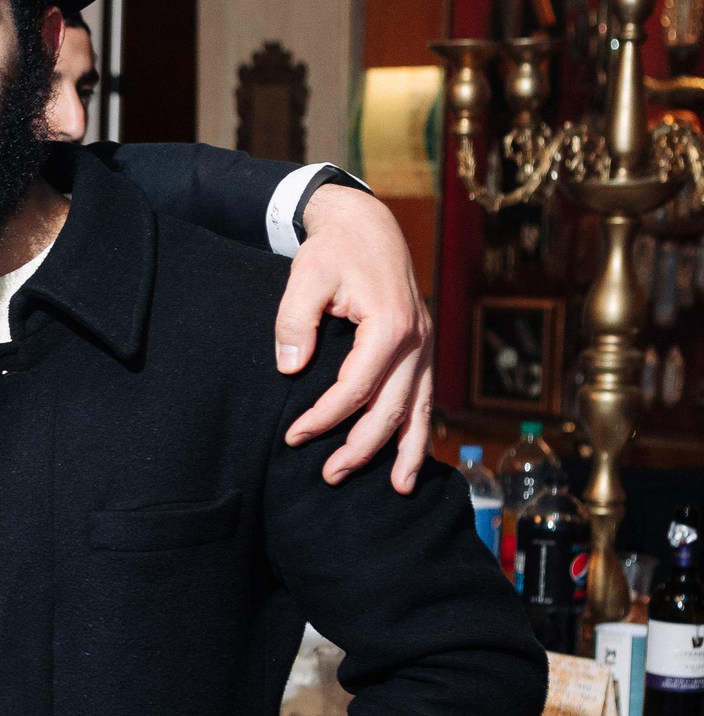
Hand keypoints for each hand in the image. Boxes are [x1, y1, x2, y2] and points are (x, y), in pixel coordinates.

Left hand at [277, 185, 430, 491]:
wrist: (366, 226)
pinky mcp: (422, 349)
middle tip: (329, 476)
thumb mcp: (305, 276)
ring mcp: (425, 346)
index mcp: (389, 325)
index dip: (324, 418)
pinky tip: (412, 457)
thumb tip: (290, 368)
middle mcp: (417, 340)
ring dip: (406, 451)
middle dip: (361, 447)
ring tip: (395, 489)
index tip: (293, 437)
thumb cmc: (333, 250)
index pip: (355, 387)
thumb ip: (294, 321)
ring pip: (419, 409)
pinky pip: (424, 397)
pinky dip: (420, 430)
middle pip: (391, 408)